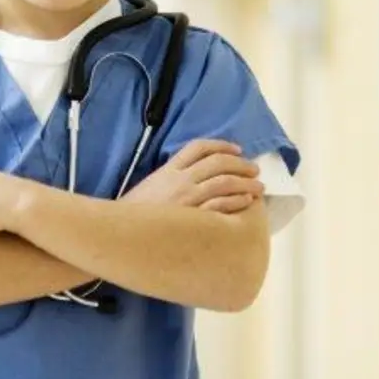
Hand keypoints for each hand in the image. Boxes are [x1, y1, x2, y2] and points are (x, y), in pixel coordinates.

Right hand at [121, 139, 263, 213]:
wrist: (119, 233)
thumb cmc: (134, 214)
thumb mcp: (150, 186)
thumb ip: (169, 178)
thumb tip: (192, 176)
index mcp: (169, 170)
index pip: (198, 147)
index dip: (221, 145)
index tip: (236, 149)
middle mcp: (180, 180)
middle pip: (218, 162)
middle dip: (241, 164)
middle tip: (254, 170)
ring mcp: (187, 198)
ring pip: (224, 182)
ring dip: (246, 183)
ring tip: (258, 188)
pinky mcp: (192, 218)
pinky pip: (221, 205)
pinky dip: (237, 202)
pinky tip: (246, 203)